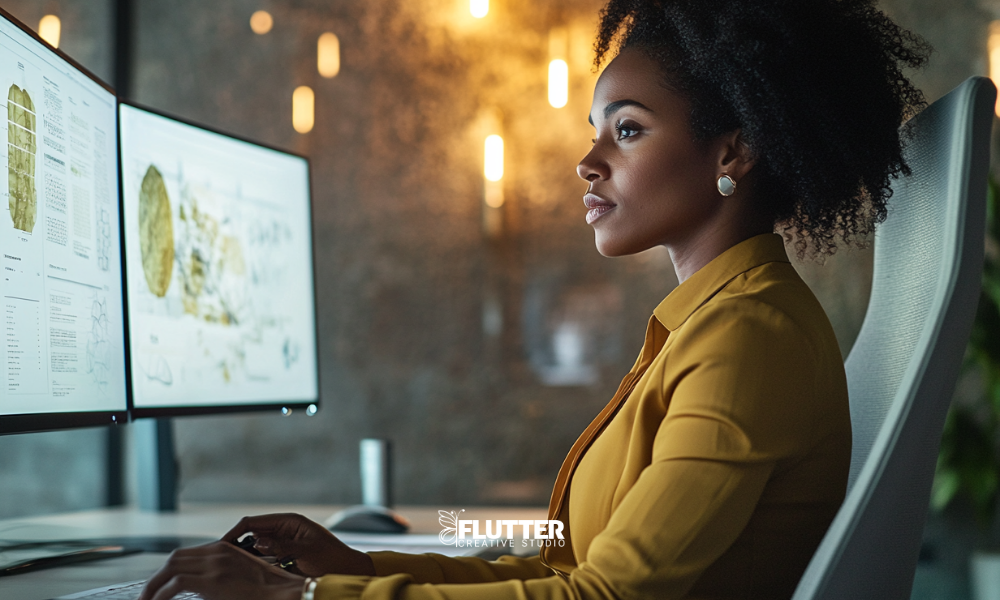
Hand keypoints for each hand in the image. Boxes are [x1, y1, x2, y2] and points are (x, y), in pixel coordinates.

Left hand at [138, 541, 302, 599]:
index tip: (161, 583)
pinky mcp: (212, 581)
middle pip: (175, 557)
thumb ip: (222, 576)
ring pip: (171, 567)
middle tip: (148, 593)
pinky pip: (175, 584)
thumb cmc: (270, 592)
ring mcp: (215, 564)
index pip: (187, 554)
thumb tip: (203, 588)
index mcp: (226, 549)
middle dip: (157, 576)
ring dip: (154, 585)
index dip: (169, 569)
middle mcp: (219, 552)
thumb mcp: (243, 576)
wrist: (285, 594)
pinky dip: (160, 594)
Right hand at [222, 513, 375, 576]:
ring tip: (226, 566)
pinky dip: (253, 563)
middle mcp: (282, 530)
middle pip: (250, 534)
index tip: (221, 545)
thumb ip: (281, 546)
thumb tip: (256, 541)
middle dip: (235, 544)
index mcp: (289, 521)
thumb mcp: (306, 551)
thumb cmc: (331, 557)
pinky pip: (262, 558)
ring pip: (254, 547)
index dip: (235, 532)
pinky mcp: (282, 556)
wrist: (346, 570)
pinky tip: (243, 572)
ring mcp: (282, 543)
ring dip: (242, 555)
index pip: (254, 522)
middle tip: (218, 558)